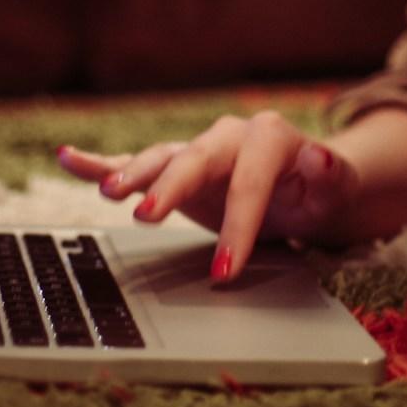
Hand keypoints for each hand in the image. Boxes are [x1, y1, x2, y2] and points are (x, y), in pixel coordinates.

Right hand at [56, 111, 359, 281]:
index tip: (226, 270)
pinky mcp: (176, 168)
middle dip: (171, 188)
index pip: (249, 183)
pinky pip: (135, 162)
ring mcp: (198, 151)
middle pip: (195, 161)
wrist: (306, 187)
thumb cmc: (319, 191)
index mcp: (269, 138)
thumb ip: (332, 176)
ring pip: (161, 159)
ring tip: (107, 192)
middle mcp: (228, 136)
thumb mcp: (337, 189)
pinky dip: (101, 162)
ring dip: (133, 174)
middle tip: (148, 216)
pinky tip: (69, 158)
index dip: (239, 225)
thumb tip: (320, 157)